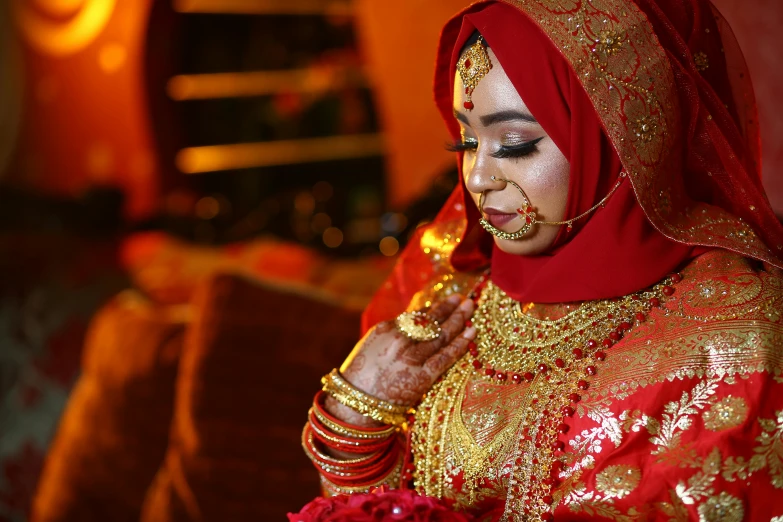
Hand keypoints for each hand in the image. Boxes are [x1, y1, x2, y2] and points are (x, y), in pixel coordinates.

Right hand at [325, 295, 475, 425]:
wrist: (355, 405)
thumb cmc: (361, 376)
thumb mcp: (372, 345)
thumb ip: (393, 332)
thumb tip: (416, 318)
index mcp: (386, 329)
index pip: (416, 315)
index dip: (434, 308)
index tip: (445, 302)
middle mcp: (400, 340)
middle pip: (431, 320)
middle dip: (449, 307)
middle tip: (463, 298)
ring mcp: (412, 358)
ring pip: (441, 333)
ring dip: (459, 318)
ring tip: (470, 307)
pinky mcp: (422, 377)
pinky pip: (445, 357)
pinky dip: (461, 343)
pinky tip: (472, 331)